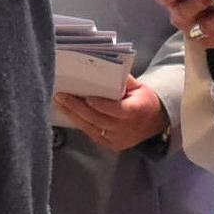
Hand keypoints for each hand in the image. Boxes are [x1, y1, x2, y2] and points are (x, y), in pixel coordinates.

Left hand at [55, 75, 169, 152]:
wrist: (154, 122)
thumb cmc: (144, 100)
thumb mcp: (139, 86)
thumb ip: (123, 79)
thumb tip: (104, 69)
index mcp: (136, 111)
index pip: (117, 110)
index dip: (102, 105)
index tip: (87, 98)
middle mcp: (126, 128)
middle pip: (98, 119)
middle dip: (77, 107)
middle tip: (62, 96)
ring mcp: (117, 139)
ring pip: (91, 128)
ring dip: (73, 115)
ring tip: (60, 103)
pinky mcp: (110, 145)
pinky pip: (92, 133)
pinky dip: (80, 122)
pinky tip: (69, 113)